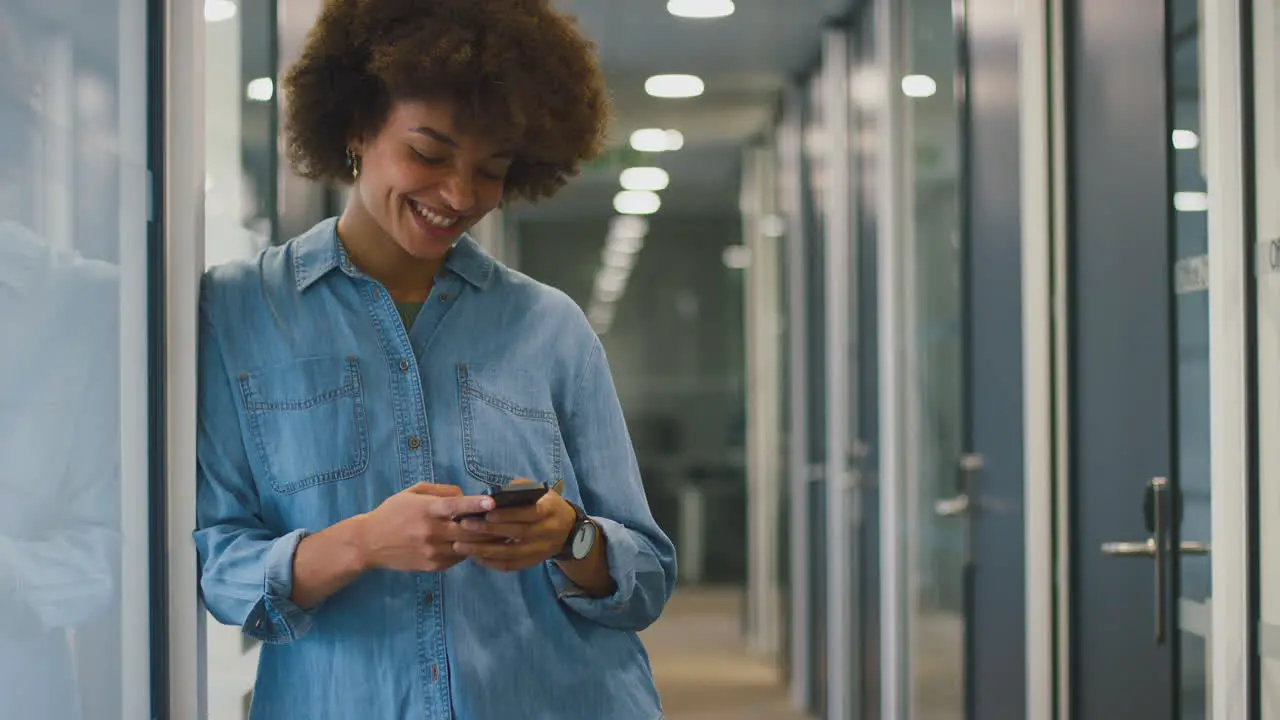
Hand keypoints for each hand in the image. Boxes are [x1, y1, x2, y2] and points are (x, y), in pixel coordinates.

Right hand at [354, 483, 499, 572]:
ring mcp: (432, 551)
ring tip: (497, 533)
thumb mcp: (412, 493)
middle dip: (488, 525)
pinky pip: (459, 558)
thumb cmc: (393, 512)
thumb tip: (465, 495)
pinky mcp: (433, 566)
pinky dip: (468, 550)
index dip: (475, 504)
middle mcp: (431, 532)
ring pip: (467, 546)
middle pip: (468, 530)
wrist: (370, 543)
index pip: (454, 506)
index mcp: (426, 510)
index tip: (492, 502)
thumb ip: (440, 491)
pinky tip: (473, 543)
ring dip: (482, 540)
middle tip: (503, 520)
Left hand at [452, 483, 576, 572]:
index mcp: (549, 511)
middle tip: (465, 525)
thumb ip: (520, 489)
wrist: (568, 531)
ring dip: (484, 551)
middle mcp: (546, 532)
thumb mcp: (540, 492)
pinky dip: (491, 563)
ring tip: (461, 546)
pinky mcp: (532, 562)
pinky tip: (474, 558)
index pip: (528, 513)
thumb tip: (495, 494)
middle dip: (489, 530)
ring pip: (510, 554)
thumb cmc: (547, 505)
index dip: (508, 514)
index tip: (486, 513)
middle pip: (516, 533)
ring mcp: (539, 550)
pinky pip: (510, 565)